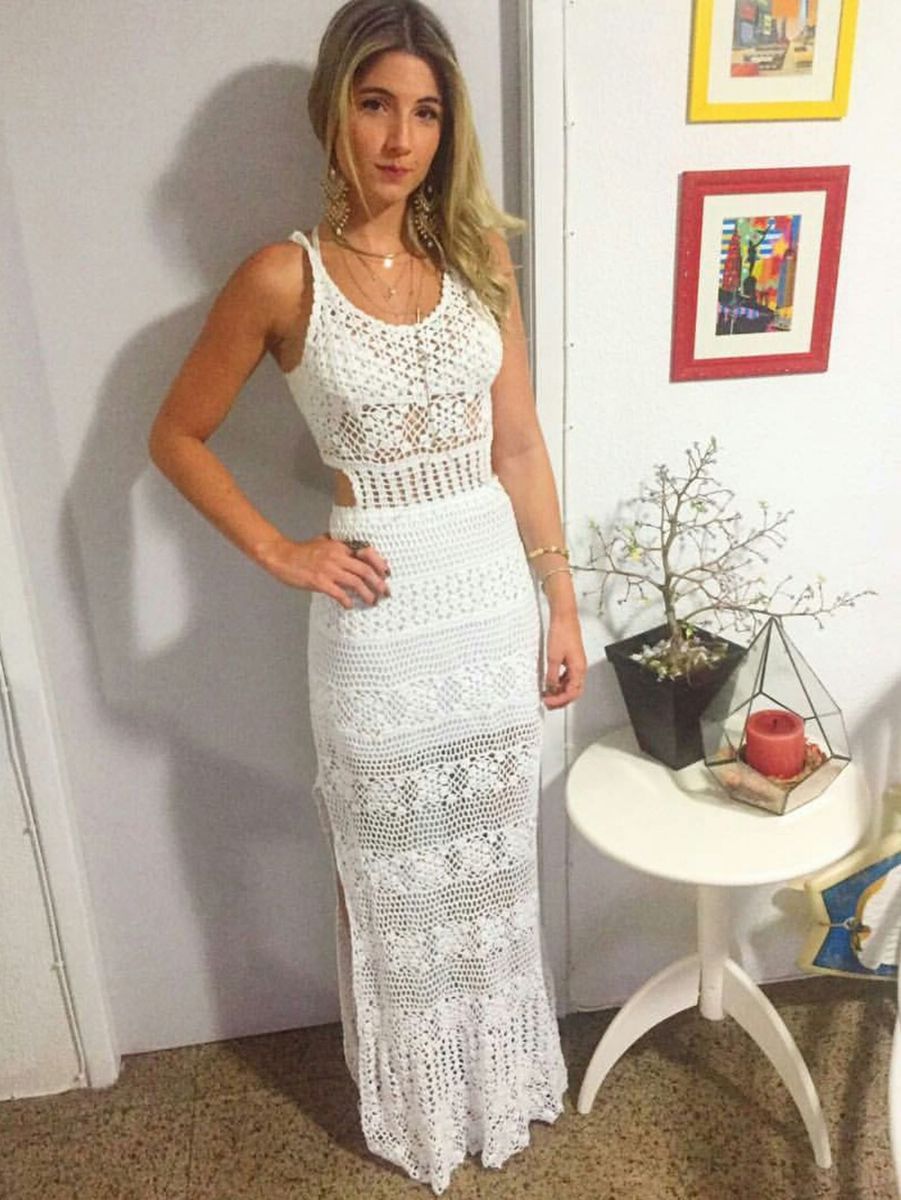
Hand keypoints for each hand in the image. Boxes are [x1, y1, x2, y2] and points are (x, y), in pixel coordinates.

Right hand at [257, 534, 390, 608]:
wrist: (281, 556)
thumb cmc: (301, 551)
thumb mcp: (323, 541)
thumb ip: (339, 545)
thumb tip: (355, 551)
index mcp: (340, 546)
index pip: (367, 553)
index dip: (380, 564)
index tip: (387, 574)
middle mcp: (337, 556)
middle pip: (366, 570)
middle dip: (379, 583)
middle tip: (385, 592)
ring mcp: (328, 569)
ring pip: (356, 582)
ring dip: (367, 594)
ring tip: (372, 601)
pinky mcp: (319, 581)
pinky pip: (339, 593)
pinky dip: (347, 600)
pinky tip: (350, 606)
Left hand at [541, 610, 586, 708]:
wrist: (564, 618)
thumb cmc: (562, 633)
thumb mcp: (553, 658)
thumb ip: (551, 675)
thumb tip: (549, 688)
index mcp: (578, 669)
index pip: (572, 693)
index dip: (560, 700)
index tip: (549, 702)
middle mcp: (580, 668)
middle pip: (574, 691)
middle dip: (561, 699)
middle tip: (549, 703)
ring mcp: (576, 664)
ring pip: (570, 684)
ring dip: (560, 691)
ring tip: (548, 695)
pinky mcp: (571, 659)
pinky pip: (567, 676)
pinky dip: (560, 682)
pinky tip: (551, 683)